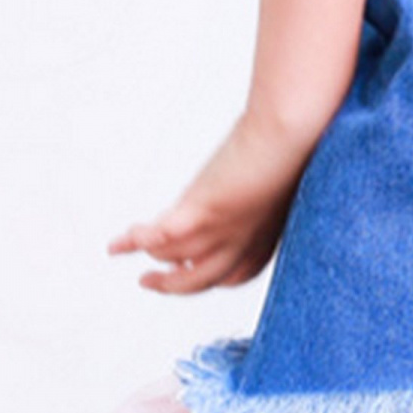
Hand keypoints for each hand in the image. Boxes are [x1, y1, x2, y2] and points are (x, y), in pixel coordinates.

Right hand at [108, 111, 312, 293]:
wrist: (291, 129)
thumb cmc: (292, 143)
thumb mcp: (277, 175)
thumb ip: (262, 187)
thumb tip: (250, 177)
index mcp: (265, 234)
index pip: (235, 274)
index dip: (209, 276)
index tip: (188, 269)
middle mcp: (243, 240)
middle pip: (202, 279)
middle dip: (172, 284)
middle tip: (147, 280)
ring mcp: (222, 229)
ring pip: (176, 256)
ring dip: (149, 254)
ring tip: (126, 243)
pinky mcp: (203, 210)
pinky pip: (163, 236)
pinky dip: (137, 241)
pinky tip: (119, 244)